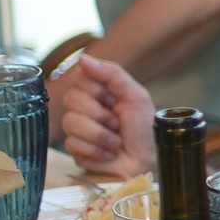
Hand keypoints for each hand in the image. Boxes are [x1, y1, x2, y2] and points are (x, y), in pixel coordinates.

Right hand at [59, 55, 152, 178]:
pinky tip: (109, 153)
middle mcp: (86, 108)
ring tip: (116, 141)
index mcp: (100, 92)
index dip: (95, 89)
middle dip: (99, 114)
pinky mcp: (76, 150)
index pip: (79, 77)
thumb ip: (112, 74)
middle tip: (117, 123)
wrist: (148, 161)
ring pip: (71, 122)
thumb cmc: (145, 129)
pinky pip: (73, 144)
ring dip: (100, 134)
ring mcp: (79, 129)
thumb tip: (83, 58)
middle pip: (71, 98)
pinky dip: (97, 150)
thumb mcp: (135, 96)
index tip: (113, 99)